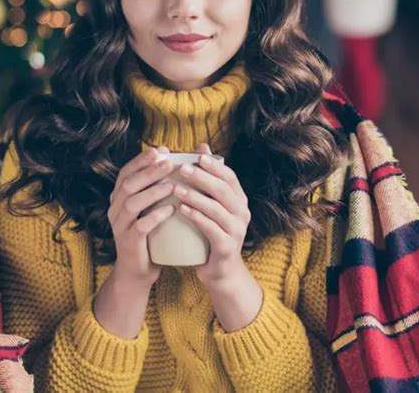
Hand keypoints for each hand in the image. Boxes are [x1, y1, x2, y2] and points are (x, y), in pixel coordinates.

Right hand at [107, 145, 174, 287]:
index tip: (160, 150)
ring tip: (173, 185)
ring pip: (132, 203)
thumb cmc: (150, 233)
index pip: (126, 172)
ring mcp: (120, 226)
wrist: (138, 271)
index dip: (141, 160)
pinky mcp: (129, 242)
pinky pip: (140, 226)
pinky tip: (171, 209)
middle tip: (169, 162)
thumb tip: (171, 156)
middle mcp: (115, 209)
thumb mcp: (150, 206)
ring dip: (153, 191)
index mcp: (119, 197)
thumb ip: (157, 185)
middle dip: (149, 171)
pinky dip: (155, 216)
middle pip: (128, 184)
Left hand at [175, 143, 250, 286]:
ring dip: (195, 196)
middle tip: (182, 168)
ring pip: (216, 208)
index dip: (215, 166)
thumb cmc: (211, 233)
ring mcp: (236, 231)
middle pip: (223, 190)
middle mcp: (242, 213)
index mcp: (239, 200)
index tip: (197, 156)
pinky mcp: (227, 247)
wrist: (220, 272)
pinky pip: (211, 229)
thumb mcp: (211, 204)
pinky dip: (196, 217)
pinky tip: (181, 209)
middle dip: (203, 177)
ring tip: (176, 188)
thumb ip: (208, 178)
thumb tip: (201, 146)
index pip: (230, 177)